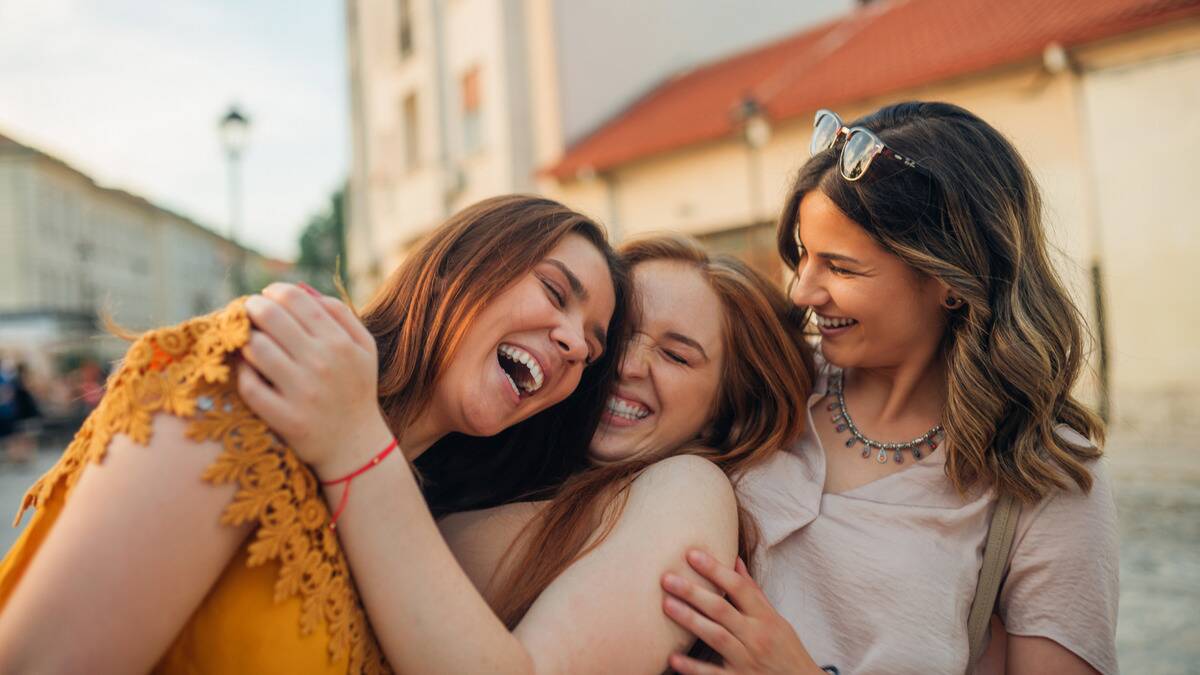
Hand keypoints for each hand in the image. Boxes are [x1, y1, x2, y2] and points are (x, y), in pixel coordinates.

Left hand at [237, 283, 391, 478]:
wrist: (356, 446)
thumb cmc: (355, 389)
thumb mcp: (363, 347)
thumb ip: (338, 313)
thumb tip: (300, 288)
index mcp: (340, 342)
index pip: (295, 299)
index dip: (274, 292)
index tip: (268, 298)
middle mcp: (322, 364)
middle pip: (270, 317)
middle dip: (253, 308)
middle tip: (250, 314)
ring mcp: (302, 392)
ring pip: (255, 348)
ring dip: (245, 340)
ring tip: (250, 343)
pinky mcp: (285, 418)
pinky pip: (249, 385)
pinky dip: (242, 373)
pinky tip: (249, 370)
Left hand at [662, 550, 822, 674]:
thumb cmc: (787, 651)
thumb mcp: (776, 620)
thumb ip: (753, 593)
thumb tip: (735, 561)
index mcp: (765, 618)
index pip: (739, 588)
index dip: (715, 570)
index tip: (692, 554)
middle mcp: (756, 637)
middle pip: (721, 610)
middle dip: (693, 592)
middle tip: (667, 578)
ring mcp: (746, 661)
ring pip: (716, 637)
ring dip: (690, 620)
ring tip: (666, 605)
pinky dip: (693, 668)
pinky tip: (673, 658)